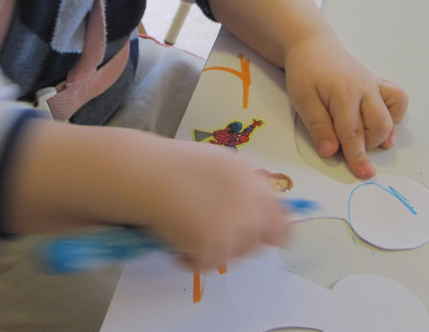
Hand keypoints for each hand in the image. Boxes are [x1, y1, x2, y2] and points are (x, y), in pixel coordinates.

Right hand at [140, 140, 290, 271]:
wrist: (147, 175)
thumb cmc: (177, 165)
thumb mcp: (222, 164)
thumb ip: (246, 186)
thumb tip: (261, 212)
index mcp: (254, 181)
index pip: (282, 219)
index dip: (277, 232)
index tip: (269, 240)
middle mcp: (250, 206)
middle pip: (257, 242)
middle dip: (238, 241)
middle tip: (211, 231)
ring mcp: (233, 230)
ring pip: (232, 256)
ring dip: (215, 249)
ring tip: (188, 227)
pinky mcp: (212, 249)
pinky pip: (206, 265)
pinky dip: (190, 258)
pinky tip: (176, 237)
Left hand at [284, 33, 407, 178]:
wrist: (312, 44)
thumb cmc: (305, 72)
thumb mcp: (302, 99)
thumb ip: (318, 126)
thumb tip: (331, 152)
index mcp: (344, 93)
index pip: (353, 132)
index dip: (358, 156)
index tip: (364, 174)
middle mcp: (365, 88)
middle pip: (379, 125)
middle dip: (367, 144)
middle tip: (347, 144)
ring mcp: (374, 84)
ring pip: (394, 112)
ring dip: (384, 130)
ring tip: (368, 136)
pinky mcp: (378, 83)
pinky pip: (397, 98)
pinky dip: (394, 114)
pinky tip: (380, 120)